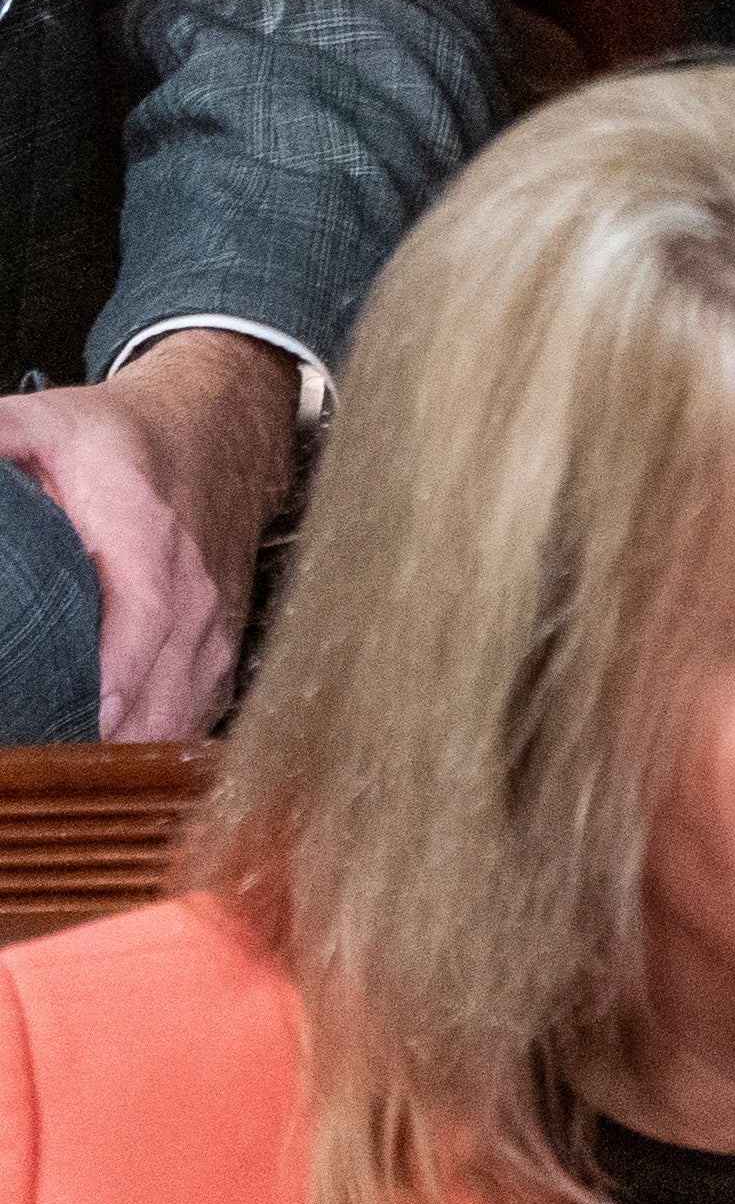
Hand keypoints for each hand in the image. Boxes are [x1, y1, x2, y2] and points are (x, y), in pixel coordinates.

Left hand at [0, 332, 298, 740]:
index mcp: (150, 540)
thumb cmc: (130, 440)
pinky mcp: (217, 653)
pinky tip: (106, 767)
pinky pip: (192, 720)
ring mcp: (213, 629)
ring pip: (181, 719)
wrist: (221, 430)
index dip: (118, 675)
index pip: (145, 619)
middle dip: (106, 742)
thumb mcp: (48, 422)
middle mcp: (195, 594)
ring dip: (129, 757)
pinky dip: (153, 750)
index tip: (88, 717)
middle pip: (163, 693)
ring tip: (66, 781)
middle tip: (44, 773)